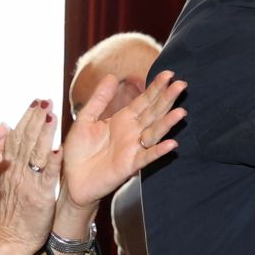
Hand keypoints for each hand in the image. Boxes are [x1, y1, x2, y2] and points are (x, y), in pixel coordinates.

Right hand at [0, 100, 61, 251]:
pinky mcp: (40, 195)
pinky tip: (59, 145)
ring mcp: (27, 182)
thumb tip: (2, 130)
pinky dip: (52, 159)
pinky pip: (47, 174)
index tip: (34, 101)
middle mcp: (14, 171)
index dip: (25, 117)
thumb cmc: (7, 212)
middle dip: (34, 117)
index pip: (14, 136)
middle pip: (24, 139)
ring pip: (34, 152)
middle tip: (44, 99)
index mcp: (4, 166)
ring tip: (50, 113)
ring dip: (43, 131)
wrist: (9, 239)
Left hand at [58, 70, 186, 209]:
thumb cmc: (78, 151)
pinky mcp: (129, 166)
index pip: (144, 101)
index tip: (168, 74)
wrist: (72, 180)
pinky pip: (147, 157)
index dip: (156, 88)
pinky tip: (171, 144)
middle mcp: (132, 132)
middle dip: (167, 99)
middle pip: (154, 113)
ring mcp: (133, 149)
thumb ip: (99, 99)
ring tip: (181, 112)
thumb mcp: (85, 119)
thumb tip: (112, 76)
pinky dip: (159, 151)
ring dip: (168, 123)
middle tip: (182, 84)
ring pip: (154, 133)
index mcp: (123, 119)